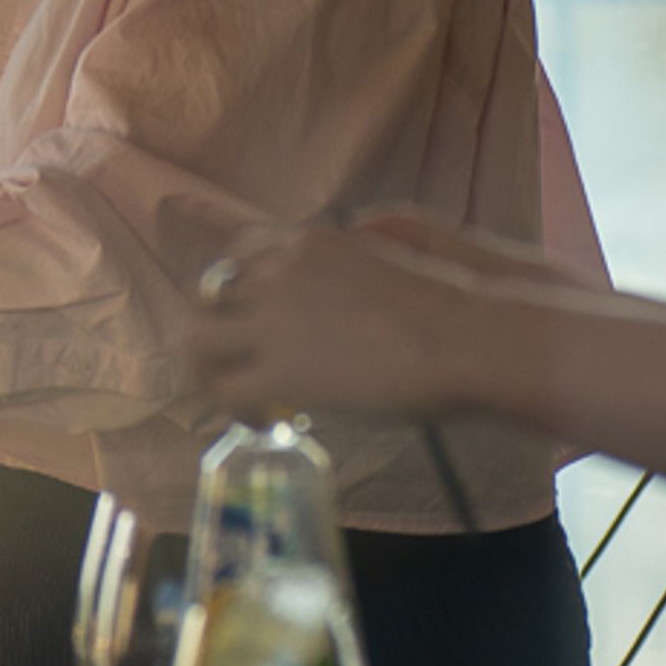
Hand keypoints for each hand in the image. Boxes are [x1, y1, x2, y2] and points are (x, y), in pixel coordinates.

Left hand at [194, 220, 492, 428]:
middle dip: (217, 326)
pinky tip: (265, 425)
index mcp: (307, 240)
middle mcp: (278, 270)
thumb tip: (345, 283)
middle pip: (207, 292)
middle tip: (239, 360)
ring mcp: (272, 320)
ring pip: (197, 340)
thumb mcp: (391, 255)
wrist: (468, 340)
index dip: (239, 291)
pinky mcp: (278, 371)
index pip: (239, 252)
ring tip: (237, 397)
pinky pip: (224, 392)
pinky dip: (235, 412)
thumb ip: (352, 260)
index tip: (254, 318)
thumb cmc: (452, 306)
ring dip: (208, 369)